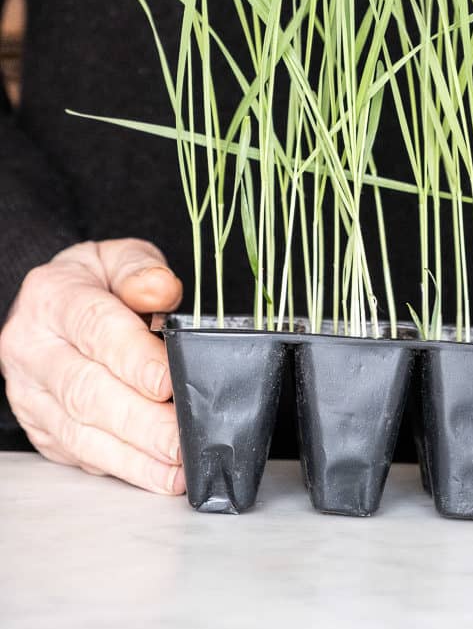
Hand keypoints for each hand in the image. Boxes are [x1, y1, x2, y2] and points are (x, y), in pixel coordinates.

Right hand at [0, 238, 185, 494]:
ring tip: (178, 467)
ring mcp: (31, 393)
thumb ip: (142, 271)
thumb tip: (163, 289)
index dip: (134, 359)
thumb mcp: (118, 258)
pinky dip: (124, 469)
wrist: (52, 306)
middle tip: (182, 438)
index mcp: (53, 296)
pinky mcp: (41, 427)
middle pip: (86, 391)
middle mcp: (32, 347)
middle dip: (141, 421)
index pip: (94, 329)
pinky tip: (160, 474)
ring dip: (134, 456)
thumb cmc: (96, 282)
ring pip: (80, 432)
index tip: (169, 382)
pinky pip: (80, 454)